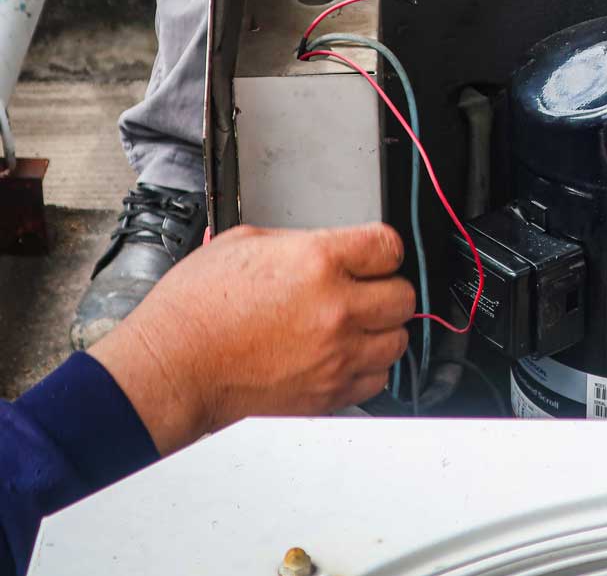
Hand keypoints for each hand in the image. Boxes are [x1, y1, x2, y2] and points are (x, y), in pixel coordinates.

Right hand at [89, 223, 413, 454]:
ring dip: (381, 330)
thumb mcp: (244, 244)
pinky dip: (367, 367)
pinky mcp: (329, 392)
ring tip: (355, 325)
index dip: (384, 249)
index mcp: (317, 262)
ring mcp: (336, 355)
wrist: (172, 366)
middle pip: (403, 295)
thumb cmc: (195, 309)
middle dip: (385, 289)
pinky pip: (377, 379)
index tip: (376, 256)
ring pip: (398, 340)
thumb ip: (300, 243)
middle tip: (365, 291)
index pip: (390, 246)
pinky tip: (343, 355)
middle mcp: (335, 309)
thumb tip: (329, 247)